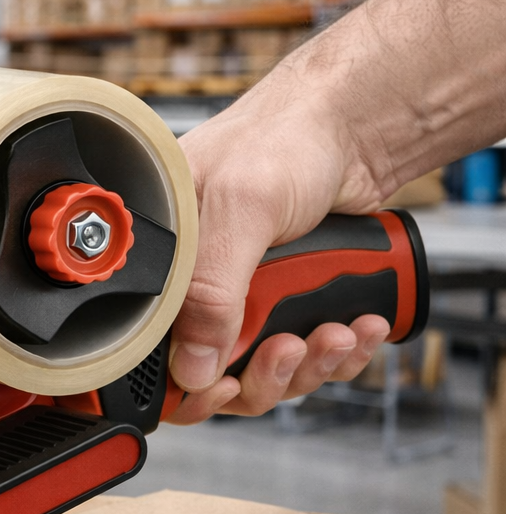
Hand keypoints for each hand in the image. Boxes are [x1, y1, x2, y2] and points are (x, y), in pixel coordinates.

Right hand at [164, 77, 389, 424]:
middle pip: (216, 380)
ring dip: (310, 365)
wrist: (355, 125)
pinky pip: (309, 359)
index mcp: (163, 270)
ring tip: (337, 332)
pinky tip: (359, 324)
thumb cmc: (284, 139)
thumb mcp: (240, 210)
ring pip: (268, 376)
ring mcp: (246, 302)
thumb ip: (210, 293)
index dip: (188, 388)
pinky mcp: (290, 306)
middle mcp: (198, 292)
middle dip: (266, 375)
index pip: (155, 358)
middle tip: (289, 347)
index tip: (225, 387)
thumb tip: (192, 367)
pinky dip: (341, 352)